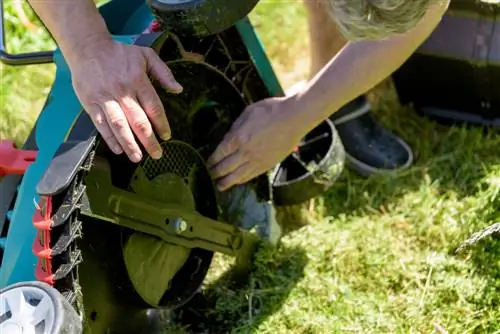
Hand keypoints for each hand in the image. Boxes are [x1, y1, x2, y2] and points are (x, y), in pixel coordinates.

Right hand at [70, 39, 182, 162]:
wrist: (88, 47)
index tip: (166, 136)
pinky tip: (118, 149)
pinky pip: (101, 124)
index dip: (161, 124)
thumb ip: (164, 73)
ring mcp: (105, 98)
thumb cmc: (120, 53)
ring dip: (129, 144)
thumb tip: (179, 90)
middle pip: (138, 120)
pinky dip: (109, 138)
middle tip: (157, 154)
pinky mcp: (91, 103)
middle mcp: (122, 91)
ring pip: (119, 125)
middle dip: (149, 140)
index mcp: (138, 80)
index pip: (153, 107)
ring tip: (138, 157)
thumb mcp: (146, 55)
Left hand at [207, 97, 306, 190]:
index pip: (220, 153)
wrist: (294, 119)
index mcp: (239, 137)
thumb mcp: (248, 113)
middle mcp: (246, 152)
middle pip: (226, 167)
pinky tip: (238, 182)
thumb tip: (228, 138)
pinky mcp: (267, 164)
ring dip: (226, 182)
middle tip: (209, 176)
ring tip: (220, 186)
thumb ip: (236, 127)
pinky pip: (251, 175)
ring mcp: (257, 160)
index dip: (212, 160)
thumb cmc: (271, 111)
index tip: (207, 163)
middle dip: (215, 173)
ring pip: (238, 176)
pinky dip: (242, 180)